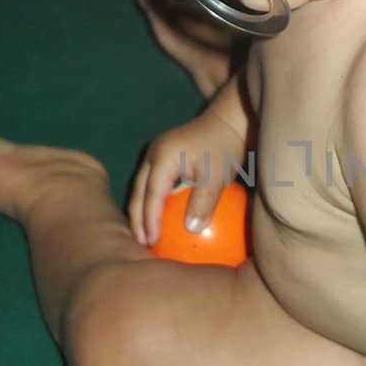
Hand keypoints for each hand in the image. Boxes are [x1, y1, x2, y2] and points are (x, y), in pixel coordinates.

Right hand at [128, 109, 245, 246]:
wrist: (228, 121)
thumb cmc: (225, 147)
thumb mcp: (217, 176)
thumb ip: (204, 202)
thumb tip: (191, 230)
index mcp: (163, 156)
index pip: (151, 193)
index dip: (148, 219)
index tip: (151, 241)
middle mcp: (153, 154)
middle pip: (138, 191)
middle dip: (137, 219)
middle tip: (140, 244)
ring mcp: (156, 154)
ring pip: (142, 187)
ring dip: (142, 211)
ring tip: (145, 236)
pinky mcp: (163, 158)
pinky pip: (153, 183)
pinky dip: (153, 202)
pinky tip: (161, 221)